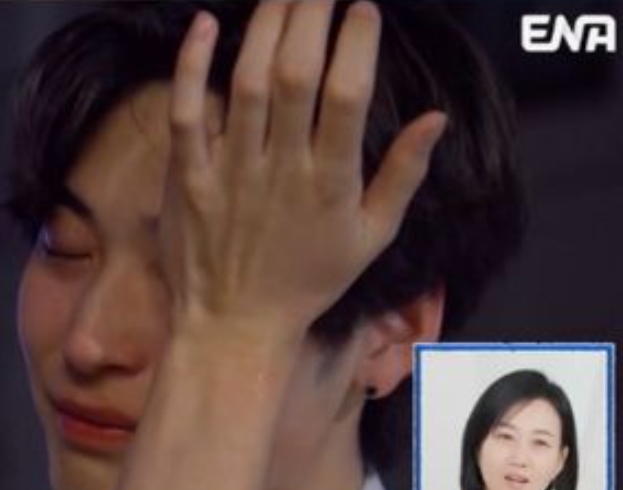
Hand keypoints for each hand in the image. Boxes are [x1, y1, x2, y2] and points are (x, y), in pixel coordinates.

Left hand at [161, 0, 446, 336]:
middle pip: (296, 74)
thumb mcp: (370, 237)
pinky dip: (192, 67)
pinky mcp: (188, 176)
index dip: (357, 44)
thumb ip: (403, 174)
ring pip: (247, 83)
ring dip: (264, 27)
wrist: (235, 325)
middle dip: (311, 16)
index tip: (363, 9)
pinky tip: (204, 24)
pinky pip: (187, 113)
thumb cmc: (307, 281)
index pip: (347, 95)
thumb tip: (435, 117)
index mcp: (331, 181)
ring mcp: (230, 170)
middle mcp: (280, 169)